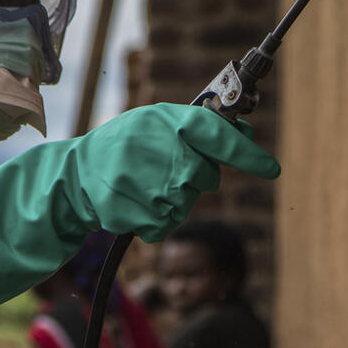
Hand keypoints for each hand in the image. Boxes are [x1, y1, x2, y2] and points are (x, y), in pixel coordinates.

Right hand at [74, 103, 279, 241]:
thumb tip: (247, 133)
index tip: (272, 169)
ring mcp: (148, 187)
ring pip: (185, 205)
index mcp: (169, 123)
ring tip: (144, 183)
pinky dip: (156, 219)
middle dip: (193, 178)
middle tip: (166, 168)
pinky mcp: (135, 216)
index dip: (248, 154)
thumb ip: (203, 127)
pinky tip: (136, 202)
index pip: (219, 137)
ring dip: (172, 200)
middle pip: (205, 179)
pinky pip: (166, 225)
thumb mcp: (160, 123)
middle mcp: (161, 154)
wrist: (76, 174)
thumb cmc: (126, 143)